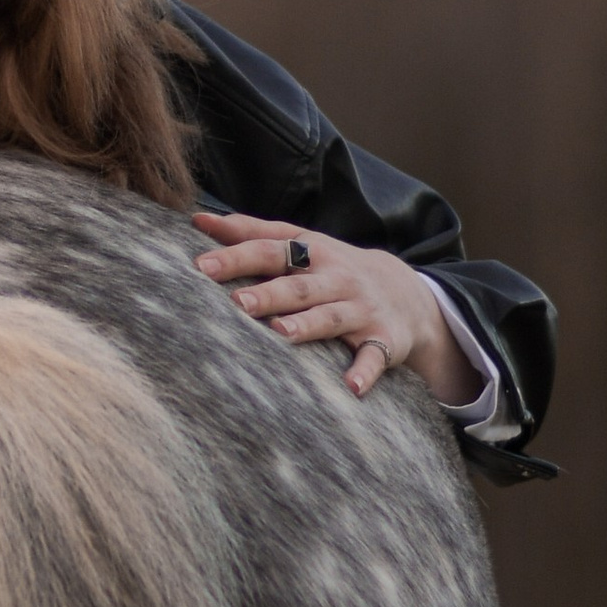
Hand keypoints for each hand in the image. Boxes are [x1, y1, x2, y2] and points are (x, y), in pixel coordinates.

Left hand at [191, 210, 481, 405]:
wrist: (407, 293)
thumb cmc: (332, 268)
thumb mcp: (301, 243)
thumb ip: (252, 232)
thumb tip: (199, 220)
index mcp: (312, 252)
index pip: (270, 249)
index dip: (237, 255)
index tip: (201, 265)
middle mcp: (335, 277)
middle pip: (298, 285)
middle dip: (268, 292)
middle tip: (237, 302)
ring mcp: (360, 308)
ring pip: (331, 316)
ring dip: (308, 325)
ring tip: (281, 333)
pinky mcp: (383, 339)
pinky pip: (374, 357)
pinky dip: (365, 371)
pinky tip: (352, 386)